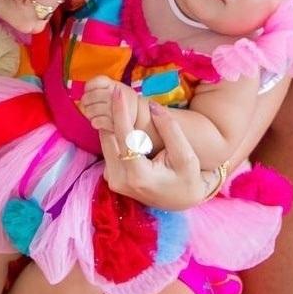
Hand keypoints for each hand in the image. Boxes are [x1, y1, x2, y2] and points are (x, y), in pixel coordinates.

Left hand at [79, 75, 140, 133]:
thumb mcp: (113, 89)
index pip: (96, 81)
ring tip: (90, 114)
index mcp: (113, 84)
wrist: (138, 116)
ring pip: (92, 110)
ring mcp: (115, 108)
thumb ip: (98, 90)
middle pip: (91, 96)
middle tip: (85, 105)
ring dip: (88, 112)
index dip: (88, 86)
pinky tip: (95, 121)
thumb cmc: (120, 102)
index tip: (87, 91)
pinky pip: (98, 122)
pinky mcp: (115, 123)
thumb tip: (78, 100)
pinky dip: (94, 122)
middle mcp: (114, 94)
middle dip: (86, 101)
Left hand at [98, 88, 209, 210]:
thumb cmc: (187, 179)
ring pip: (105, 142)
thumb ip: (170, 130)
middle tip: (119, 93)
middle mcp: (120, 180)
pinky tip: (125, 125)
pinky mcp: (112, 178)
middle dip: (113, 114)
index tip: (116, 91)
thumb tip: (153, 106)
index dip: (120, 112)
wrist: (182, 201)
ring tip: (122, 106)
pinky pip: (108, 149)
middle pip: (109, 138)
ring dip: (112, 123)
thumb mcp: (186, 156)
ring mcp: (113, 181)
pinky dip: (114, 134)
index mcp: (138, 175)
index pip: (124, 136)